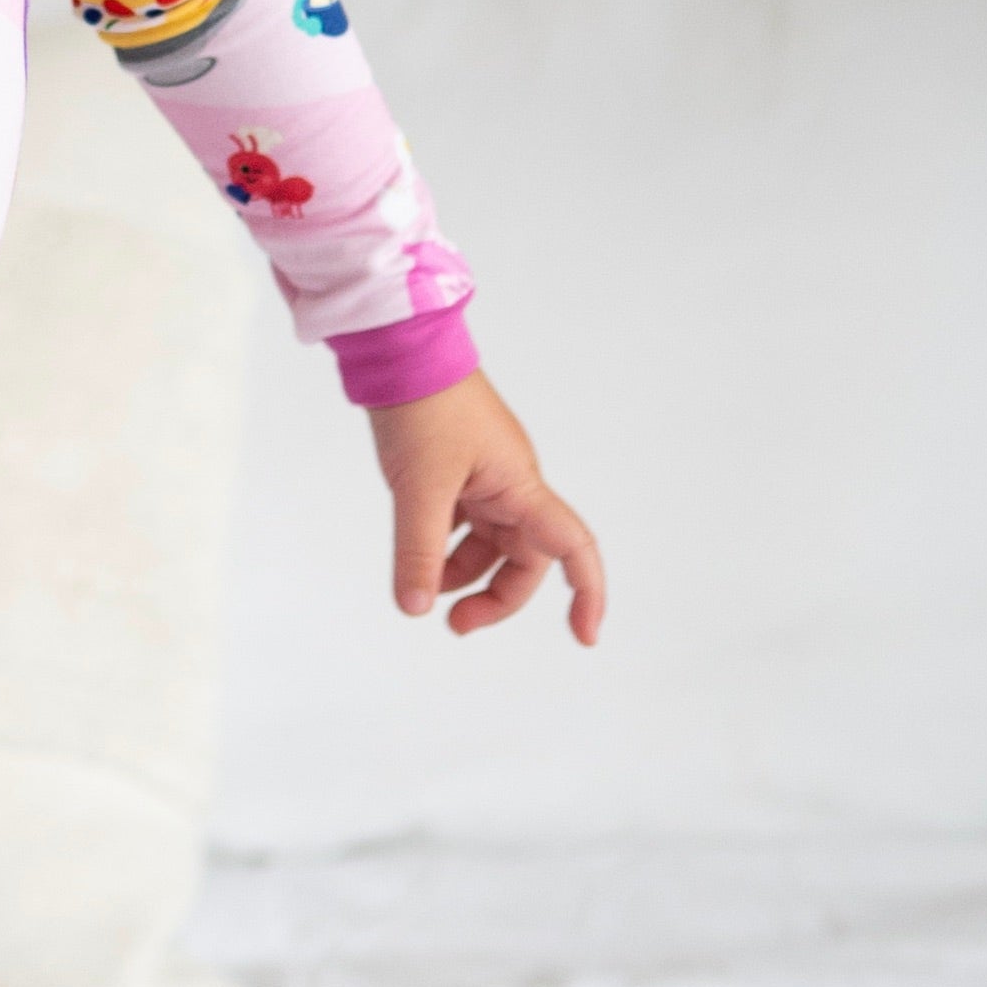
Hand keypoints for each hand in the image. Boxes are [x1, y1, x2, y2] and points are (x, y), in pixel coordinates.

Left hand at [367, 369, 604, 643]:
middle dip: (495, 596)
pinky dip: (442, 543)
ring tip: (423, 591)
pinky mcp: (454, 465)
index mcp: (521, 487)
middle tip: (455, 624)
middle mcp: (511, 483)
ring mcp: (483, 474)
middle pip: (523, 557)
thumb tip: (415, 608)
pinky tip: (416, 554)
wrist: (398, 348)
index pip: (573, 547)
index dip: (587, 593)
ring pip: (487, 541)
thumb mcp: (420, 487)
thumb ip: (419, 550)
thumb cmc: (424, 406)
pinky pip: (461, 518)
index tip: (585, 637)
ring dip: (461, 571)